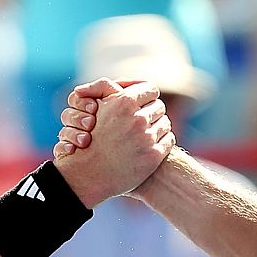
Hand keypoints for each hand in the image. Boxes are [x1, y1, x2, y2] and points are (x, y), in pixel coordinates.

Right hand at [53, 78, 174, 207]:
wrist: (88, 173)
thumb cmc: (90, 137)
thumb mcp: (93, 107)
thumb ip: (104, 87)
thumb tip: (119, 83)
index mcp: (124, 102)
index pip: (150, 89)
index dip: (147, 96)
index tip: (143, 103)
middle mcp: (137, 118)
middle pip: (159, 106)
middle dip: (152, 112)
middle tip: (144, 121)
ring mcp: (146, 138)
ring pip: (165, 123)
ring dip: (158, 127)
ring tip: (147, 134)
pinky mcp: (153, 156)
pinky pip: (169, 140)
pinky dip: (162, 141)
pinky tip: (151, 146)